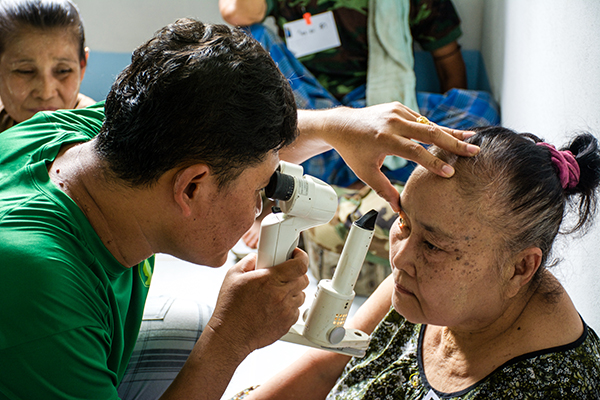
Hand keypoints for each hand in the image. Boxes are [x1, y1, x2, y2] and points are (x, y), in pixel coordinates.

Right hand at [206, 249, 308, 356]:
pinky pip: (296, 310)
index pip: (300, 264)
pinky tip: (274, 307)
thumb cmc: (230, 307)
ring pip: (301, 295)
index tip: (296, 255)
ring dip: (292, 291)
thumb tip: (257, 257)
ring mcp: (286, 311)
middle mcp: (281, 295)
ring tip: (276, 293)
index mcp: (270, 280)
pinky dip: (289, 307)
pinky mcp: (287, 324)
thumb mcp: (233, 276)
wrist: (231, 335)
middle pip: (303, 279)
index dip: (301, 257)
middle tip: (283, 275)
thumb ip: (248, 261)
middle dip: (295, 274)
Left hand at [322, 102, 478, 211]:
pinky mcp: (399, 107)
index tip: (451, 172)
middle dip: (454, 142)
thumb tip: (400, 209)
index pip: (414, 151)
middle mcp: (392, 122)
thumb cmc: (354, 151)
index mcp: (383, 139)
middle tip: (474, 150)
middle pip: (429, 132)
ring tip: (471, 139)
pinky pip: (421, 119)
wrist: (342, 125)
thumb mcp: (365, 172)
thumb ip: (384, 189)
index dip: (433, 162)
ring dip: (450, 132)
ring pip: (428, 124)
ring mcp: (396, 112)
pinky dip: (436, 128)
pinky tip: (453, 134)